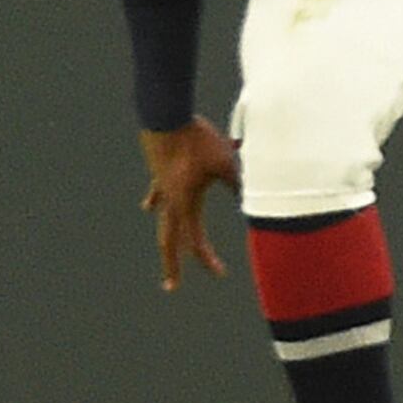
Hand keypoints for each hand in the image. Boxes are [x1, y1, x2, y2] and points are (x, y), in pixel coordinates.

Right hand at [138, 117, 239, 290]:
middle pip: (170, 240)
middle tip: (170, 286)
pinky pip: (157, 193)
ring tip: (165, 246)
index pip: (196, 242)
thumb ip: (238, 184)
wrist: (165, 116)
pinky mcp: (158, 172)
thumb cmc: (195, 141)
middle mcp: (170, 201)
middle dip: (172, 264)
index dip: (208, 260)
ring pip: (162, 218)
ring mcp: (161, 187)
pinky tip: (148, 206)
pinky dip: (155, 202)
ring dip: (166, 234)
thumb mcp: (225, 163)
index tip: (220, 273)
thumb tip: (254, 200)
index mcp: (185, 205)